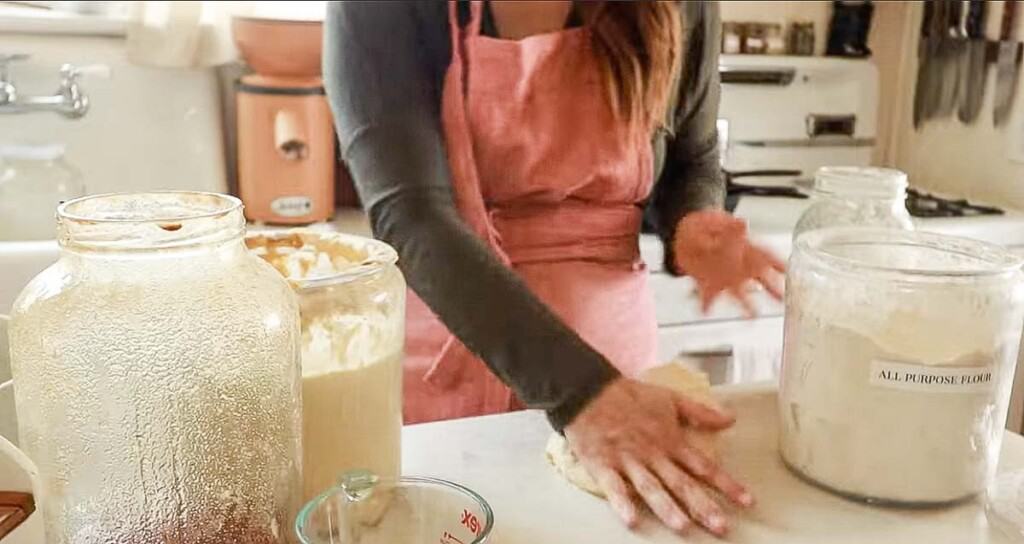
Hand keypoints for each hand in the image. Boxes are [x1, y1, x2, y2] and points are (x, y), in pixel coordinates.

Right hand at [563, 378, 753, 536]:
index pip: (703, 466)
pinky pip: (614, 487)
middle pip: (681, 484)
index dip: (726, 484)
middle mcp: (652, 454)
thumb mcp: (669, 398)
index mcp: (670, 441)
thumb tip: (730, 419)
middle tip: (721, 526)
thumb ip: (700, 412)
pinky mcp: (604, 465)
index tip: (747, 501)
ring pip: (651, 488)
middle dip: (702, 506)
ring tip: (683, 527)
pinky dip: (622, 503)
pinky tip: (631, 519)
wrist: (588, 390)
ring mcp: (628, 461)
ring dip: (667, 508)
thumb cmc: (628, 396)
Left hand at [673, 210, 784, 316]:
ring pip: (740, 293)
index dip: (778, 264)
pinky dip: (707, 304)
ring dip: (746, 305)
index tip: (788, 272)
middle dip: (772, 290)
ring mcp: (726, 277)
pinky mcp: (709, 283)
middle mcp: (740, 265)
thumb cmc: (706, 226)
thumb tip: (743, 223)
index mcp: (746, 247)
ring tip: (753, 316)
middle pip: (761, 279)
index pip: (766, 255)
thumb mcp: (715, 222)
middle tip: (783, 300)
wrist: (685, 234)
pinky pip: (710, 297)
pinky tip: (706, 311)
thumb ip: (729, 228)